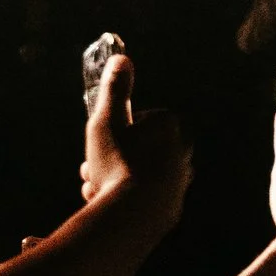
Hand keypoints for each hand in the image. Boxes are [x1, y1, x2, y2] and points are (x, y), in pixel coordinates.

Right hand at [78, 54, 191, 214]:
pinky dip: (125, 200)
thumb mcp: (108, 120)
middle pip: (135, 149)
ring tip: (97, 191)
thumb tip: (122, 58)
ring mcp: (181, 180)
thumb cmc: (118, 163)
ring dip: (111, 180)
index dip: (114, 132)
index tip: (102, 144)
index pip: (137, 120)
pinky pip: (143, 197)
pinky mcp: (175, 205)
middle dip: (109, 159)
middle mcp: (184, 151)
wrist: (133, 217)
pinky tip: (110, 208)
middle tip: (92, 171)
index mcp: (172, 126)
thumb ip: (115, 89)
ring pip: (136, 174)